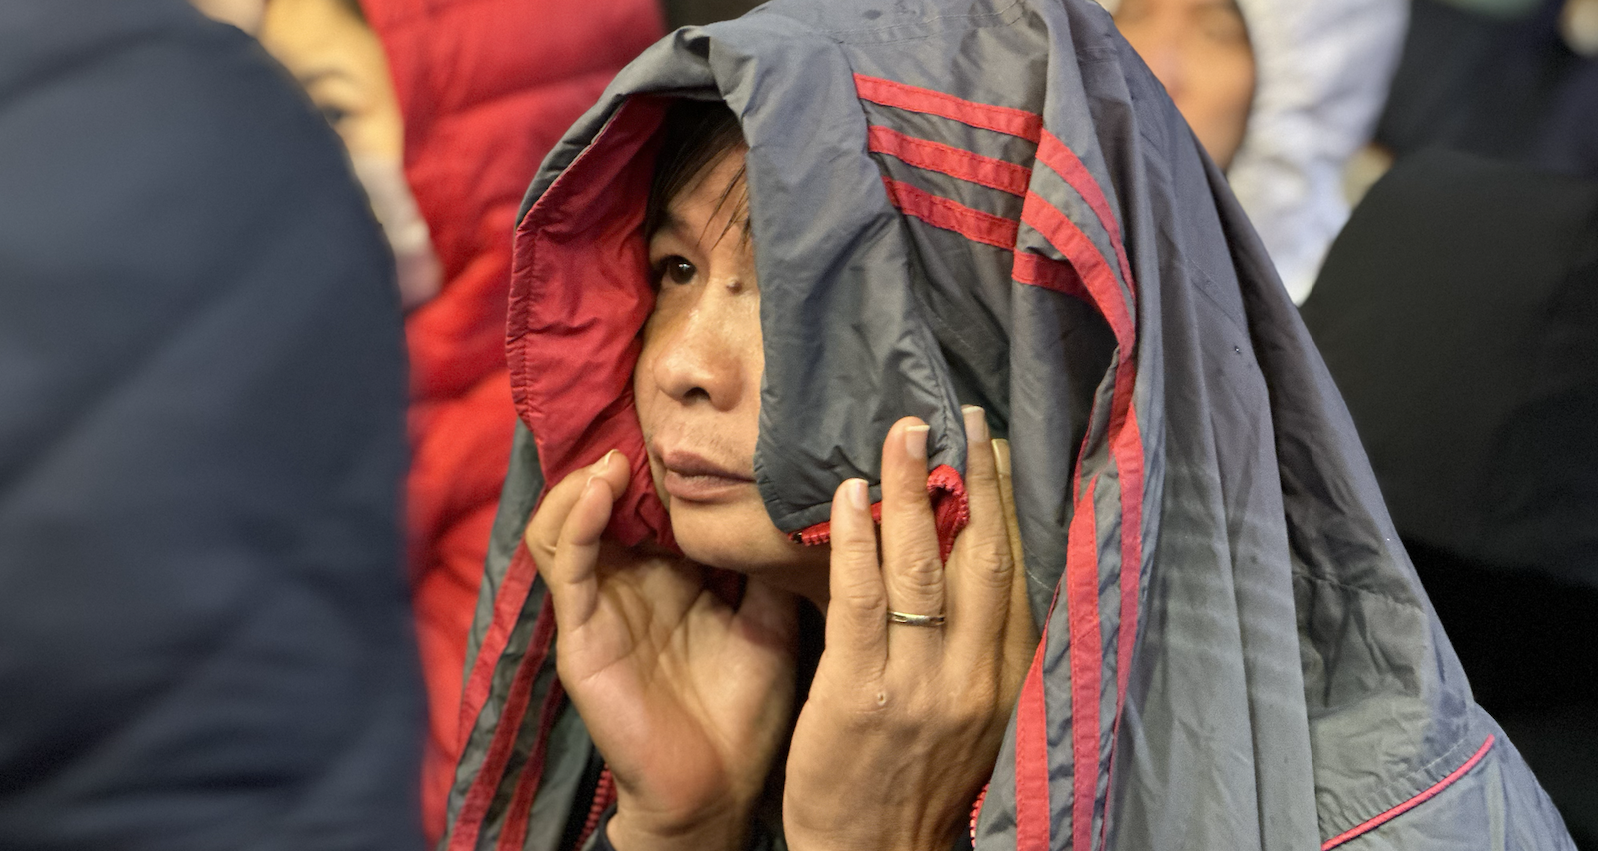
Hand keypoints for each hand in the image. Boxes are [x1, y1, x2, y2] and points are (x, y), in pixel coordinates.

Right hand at [526, 452, 798, 850]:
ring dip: (585, 480)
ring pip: (566, 521)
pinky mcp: (580, 636)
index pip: (652, 499)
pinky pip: (566, 567)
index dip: (663, 458)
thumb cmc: (744, 711)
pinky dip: (575, 520)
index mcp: (671, 575)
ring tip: (620, 454)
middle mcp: (629, 582)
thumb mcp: (769, 619)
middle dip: (618, 453)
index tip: (692, 415)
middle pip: (604, 501)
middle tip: (648, 415)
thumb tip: (807, 494)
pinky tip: (600, 488)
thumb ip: (770, 562)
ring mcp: (600, 606)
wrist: (720, 791)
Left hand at [783, 409, 1036, 850]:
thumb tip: (980, 561)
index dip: (1009, 505)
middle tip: (958, 418)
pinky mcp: (859, 693)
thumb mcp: (976, 716)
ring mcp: (918, 684)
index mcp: (1009, 678)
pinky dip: (858, 541)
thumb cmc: (919, 781)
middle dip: (973, 480)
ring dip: (914, 491)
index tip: (998, 448)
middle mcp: (975, 677)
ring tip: (904, 434)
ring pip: (923, 567)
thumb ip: (982, 646)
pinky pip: (860, 599)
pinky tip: (852, 495)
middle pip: (982, 557)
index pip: (1018, 573)